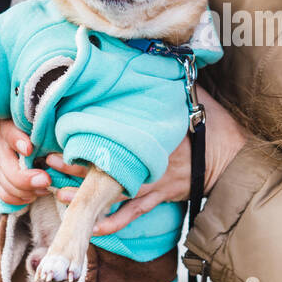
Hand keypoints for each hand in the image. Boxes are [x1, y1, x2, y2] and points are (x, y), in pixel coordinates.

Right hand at [0, 113, 51, 204]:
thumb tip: (62, 132)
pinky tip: (29, 198)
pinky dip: (14, 197)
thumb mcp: (42, 117)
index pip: (7, 129)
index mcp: (5, 117)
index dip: (16, 139)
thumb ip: (45, 125)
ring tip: (43, 190)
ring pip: (0, 177)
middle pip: (2, 160)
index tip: (29, 149)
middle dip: (23, 176)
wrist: (19, 119)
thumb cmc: (40, 118)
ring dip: (21, 189)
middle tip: (45, 181)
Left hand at [54, 88, 249, 235]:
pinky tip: (93, 228)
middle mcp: (146, 161)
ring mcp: (151, 183)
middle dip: (73, 166)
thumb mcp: (195, 96)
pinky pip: (131, 214)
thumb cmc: (214, 125)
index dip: (85, 137)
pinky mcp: (158, 197)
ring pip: (111, 194)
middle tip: (47, 164)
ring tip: (58, 195)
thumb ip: (173, 80)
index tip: (61, 134)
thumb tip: (164, 53)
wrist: (233, 160)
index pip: (112, 136)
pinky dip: (112, 223)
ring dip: (84, 196)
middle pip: (103, 165)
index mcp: (150, 135)